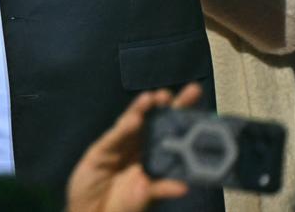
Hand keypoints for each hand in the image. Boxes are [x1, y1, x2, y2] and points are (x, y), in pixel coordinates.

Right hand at [66, 83, 201, 211]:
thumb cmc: (122, 206)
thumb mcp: (144, 198)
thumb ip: (161, 189)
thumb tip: (184, 187)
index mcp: (152, 156)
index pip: (169, 131)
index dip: (180, 113)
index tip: (193, 95)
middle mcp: (137, 147)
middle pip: (152, 121)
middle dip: (162, 105)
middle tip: (170, 93)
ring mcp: (118, 146)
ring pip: (132, 123)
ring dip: (142, 110)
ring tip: (153, 99)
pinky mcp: (101, 151)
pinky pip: (114, 138)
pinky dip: (124, 129)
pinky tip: (134, 120)